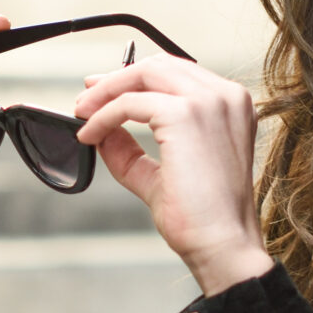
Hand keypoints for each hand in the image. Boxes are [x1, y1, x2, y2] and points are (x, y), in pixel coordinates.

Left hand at [73, 58, 273, 294]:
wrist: (222, 246)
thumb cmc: (203, 221)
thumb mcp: (160, 176)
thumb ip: (132, 152)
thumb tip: (102, 133)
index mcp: (230, 106)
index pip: (176, 74)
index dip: (135, 79)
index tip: (104, 92)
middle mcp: (225, 96)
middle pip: (158, 66)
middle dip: (116, 80)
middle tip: (86, 100)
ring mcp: (208, 102)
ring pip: (143, 76)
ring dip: (106, 93)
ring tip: (82, 114)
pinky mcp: (185, 115)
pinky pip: (131, 102)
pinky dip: (104, 115)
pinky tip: (90, 134)